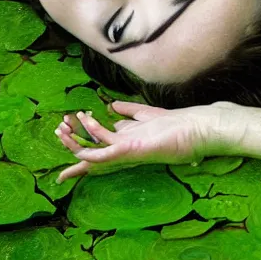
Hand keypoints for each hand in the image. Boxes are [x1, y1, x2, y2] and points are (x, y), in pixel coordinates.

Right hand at [54, 100, 240, 183]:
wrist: (202, 131)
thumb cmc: (182, 126)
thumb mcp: (149, 113)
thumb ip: (130, 111)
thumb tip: (111, 107)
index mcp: (129, 144)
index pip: (101, 149)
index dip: (83, 150)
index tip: (67, 152)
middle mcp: (126, 150)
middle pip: (94, 153)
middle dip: (74, 146)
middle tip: (58, 133)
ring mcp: (129, 150)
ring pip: (95, 149)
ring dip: (77, 138)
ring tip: (62, 126)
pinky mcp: (133, 149)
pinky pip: (105, 146)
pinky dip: (91, 138)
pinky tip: (83, 123)